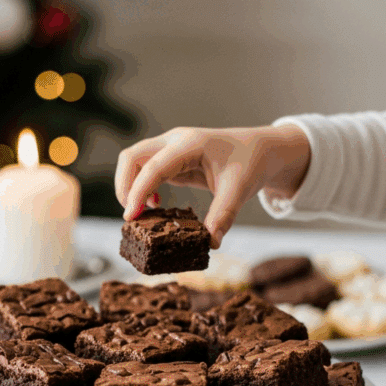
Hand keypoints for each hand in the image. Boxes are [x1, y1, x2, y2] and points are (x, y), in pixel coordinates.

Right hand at [115, 124, 310, 247]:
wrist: (261, 149)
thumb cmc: (250, 163)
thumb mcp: (239, 191)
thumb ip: (223, 217)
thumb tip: (210, 243)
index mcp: (190, 144)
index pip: (153, 166)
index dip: (138, 191)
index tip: (131, 217)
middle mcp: (175, 141)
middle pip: (132, 157)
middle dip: (124, 186)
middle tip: (133, 216)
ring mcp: (171, 148)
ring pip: (134, 162)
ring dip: (131, 187)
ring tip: (146, 212)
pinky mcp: (172, 159)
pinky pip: (146, 170)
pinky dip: (142, 187)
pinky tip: (156, 204)